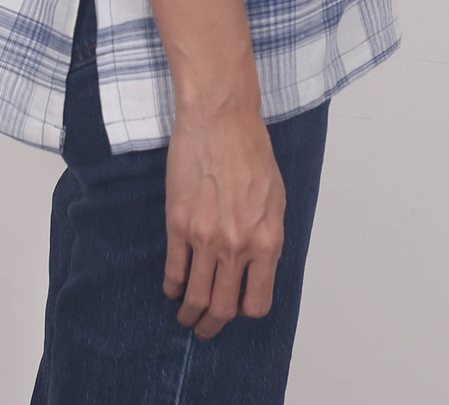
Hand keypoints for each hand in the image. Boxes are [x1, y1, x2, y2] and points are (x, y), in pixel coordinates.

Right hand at [162, 94, 286, 340]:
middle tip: (206, 329)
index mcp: (266, 241)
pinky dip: (172, 286)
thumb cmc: (252, 151)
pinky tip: (172, 288)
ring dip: (190, 313)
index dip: (245, 311)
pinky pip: (174, 270)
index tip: (237, 310)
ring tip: (186, 316)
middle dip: (213, 325)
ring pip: (196, 295)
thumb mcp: (276, 198)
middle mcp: (236, 246)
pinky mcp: (178, 223)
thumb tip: (258, 266)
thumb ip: (268, 236)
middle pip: (224, 308)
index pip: (257, 302)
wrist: (220, 119)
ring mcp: (205, 237)